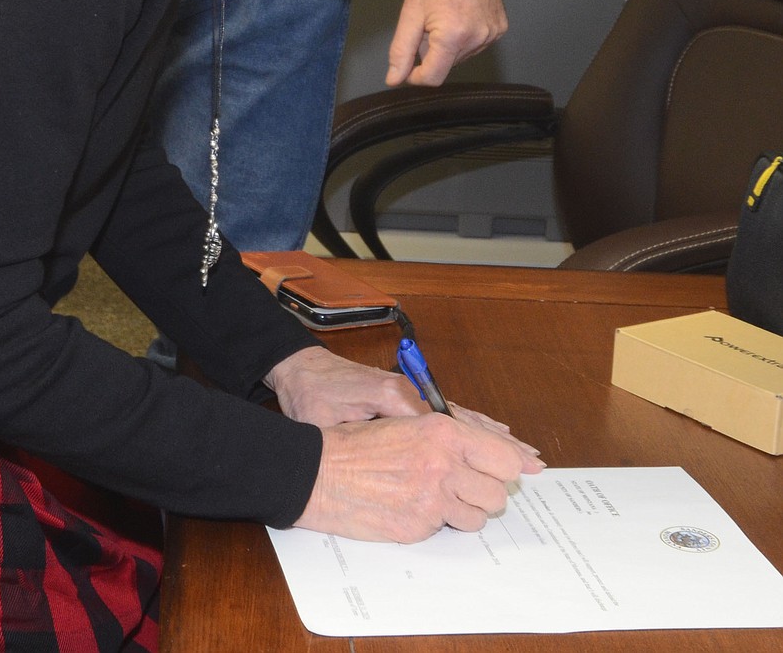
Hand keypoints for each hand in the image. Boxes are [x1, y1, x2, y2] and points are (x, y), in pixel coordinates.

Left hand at [267, 347, 539, 460]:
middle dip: (498, 443)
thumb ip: (359, 434)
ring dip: (491, 435)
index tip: (509, 463)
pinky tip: (490, 434)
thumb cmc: (311, 397)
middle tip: (532, 462)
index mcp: (393, 397)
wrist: (299, 368)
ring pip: (460, 416)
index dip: (478, 446)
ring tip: (523, 451)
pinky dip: (472, 424)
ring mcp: (409, 393)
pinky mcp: (404, 396)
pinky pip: (446, 412)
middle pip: (462, 420)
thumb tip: (387, 450)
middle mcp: (409, 393)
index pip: (445, 426)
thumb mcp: (328, 419)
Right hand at [295, 412, 543, 542]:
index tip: (528, 469)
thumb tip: (498, 449)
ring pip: (477, 517)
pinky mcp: (418, 527)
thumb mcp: (405, 422)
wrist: (318, 470)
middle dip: (485, 490)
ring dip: (463, 509)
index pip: (502, 456)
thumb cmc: (356, 442)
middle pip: (498, 492)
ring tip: (435, 494)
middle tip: (466, 483)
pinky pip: (447, 530)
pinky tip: (412, 505)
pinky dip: (436, 521)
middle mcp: (442, 464)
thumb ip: (449, 435)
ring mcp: (431, 499)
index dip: (514, 464)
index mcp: (441, 432)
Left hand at [385, 0, 506, 86]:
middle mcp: (477, 39)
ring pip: (462, 57)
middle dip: (432, 53)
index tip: (408, 65)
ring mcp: (492, 34)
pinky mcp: (500, 27)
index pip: (433, 77)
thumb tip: (395, 80)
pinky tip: (459, 17)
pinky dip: (464, 38)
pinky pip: (477, 44)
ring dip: (448, 47)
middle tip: (426, 26)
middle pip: (447, 65)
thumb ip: (401, 50)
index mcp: (453, 37)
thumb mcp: (410, 13)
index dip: (416, 76)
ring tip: (443, 17)